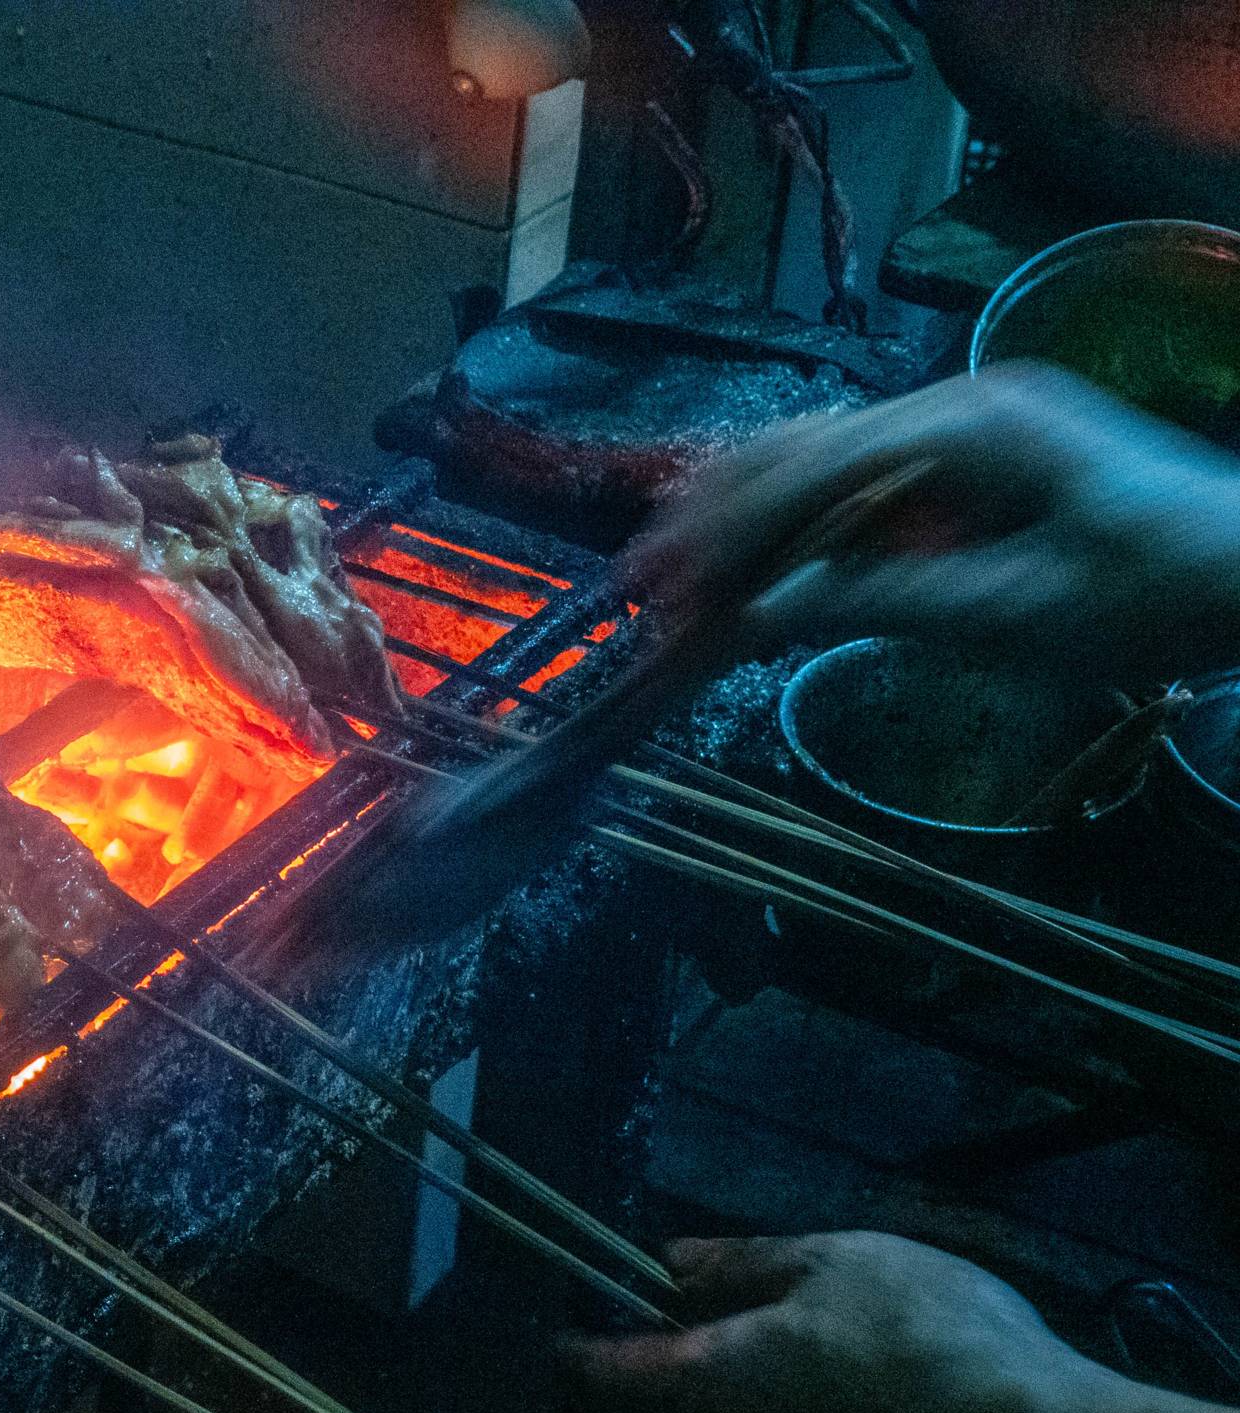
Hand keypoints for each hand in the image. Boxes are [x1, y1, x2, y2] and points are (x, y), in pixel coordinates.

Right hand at [623, 365, 1239, 684]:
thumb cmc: (1156, 596)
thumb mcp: (1018, 616)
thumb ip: (883, 603)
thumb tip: (765, 613)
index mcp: (966, 429)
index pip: (809, 472)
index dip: (724, 534)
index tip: (660, 590)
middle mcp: (954, 409)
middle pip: (797, 452)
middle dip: (713, 524)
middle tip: (643, 590)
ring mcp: (963, 430)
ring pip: (818, 460)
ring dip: (744, 523)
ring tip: (675, 582)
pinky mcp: (972, 463)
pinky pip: (859, 483)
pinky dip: (796, 527)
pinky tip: (755, 568)